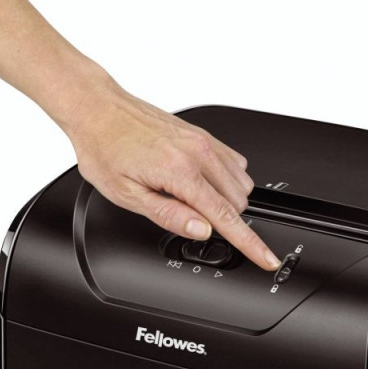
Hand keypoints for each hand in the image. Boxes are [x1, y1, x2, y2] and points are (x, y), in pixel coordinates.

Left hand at [47, 60, 280, 270]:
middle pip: (236, 203)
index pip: (226, 217)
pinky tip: (198, 181)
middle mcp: (198, 152)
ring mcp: (204, 141)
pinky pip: (235, 164)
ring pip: (241, 185)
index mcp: (180, 172)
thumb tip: (202, 231)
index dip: (250, 244)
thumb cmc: (105, 149)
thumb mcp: (127, 195)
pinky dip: (225, 180)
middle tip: (184, 214)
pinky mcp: (205, 134)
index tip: (267, 259)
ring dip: (224, 200)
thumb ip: (169, 215)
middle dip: (221, 219)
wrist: (99, 109)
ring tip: (186, 196)